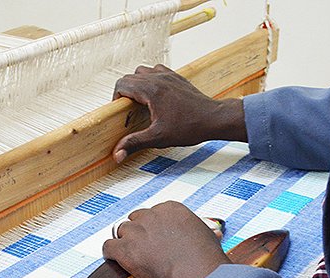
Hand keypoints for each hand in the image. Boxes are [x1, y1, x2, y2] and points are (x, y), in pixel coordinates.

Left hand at [102, 201, 229, 277]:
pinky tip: (114, 259)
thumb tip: (209, 234)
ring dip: (125, 242)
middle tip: (144, 247)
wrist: (197, 273)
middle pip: (136, 219)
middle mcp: (151, 216)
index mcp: (171, 209)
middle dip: (138, 232)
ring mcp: (136, 232)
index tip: (155, 237)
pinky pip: (108, 246)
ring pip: (121, 231)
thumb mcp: (207, 235)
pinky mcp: (125, 249)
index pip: (153, 213)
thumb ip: (198, 231)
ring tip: (131, 255)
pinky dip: (110, 252)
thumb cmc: (204, 258)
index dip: (152, 227)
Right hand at [112, 65, 245, 162]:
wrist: (213, 118)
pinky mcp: (176, 77)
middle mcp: (158, 78)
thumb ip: (135, 143)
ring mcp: (168, 75)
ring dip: (137, 84)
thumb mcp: (158, 137)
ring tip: (141, 102)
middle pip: (130, 77)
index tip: (120, 112)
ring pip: (143, 71)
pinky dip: (151, 80)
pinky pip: (157, 71)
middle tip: (129, 111)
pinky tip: (155, 96)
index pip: (122, 84)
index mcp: (151, 90)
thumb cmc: (190, 127)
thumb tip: (117, 154)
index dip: (116, 98)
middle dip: (125, 92)